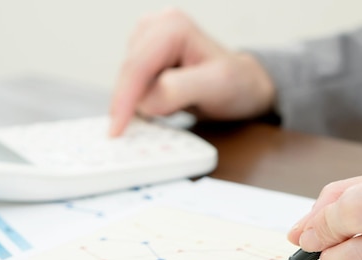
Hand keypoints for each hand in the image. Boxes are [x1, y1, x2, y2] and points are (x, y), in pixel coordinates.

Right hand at [109, 8, 275, 135]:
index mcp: (172, 27)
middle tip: (140, 130)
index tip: (117, 130)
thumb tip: (144, 101)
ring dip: (140, 102)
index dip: (124, 100)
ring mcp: (148, 41)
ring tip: (171, 108)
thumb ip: (177, 90)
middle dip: (132, 103)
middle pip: (127, 74)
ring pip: (127, 82)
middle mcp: (156, 27)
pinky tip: (162, 106)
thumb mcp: (216, 86)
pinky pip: (132, 85)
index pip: (136, 66)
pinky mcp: (145, 57)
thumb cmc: (237, 85)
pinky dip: (141, 101)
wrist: (245, 88)